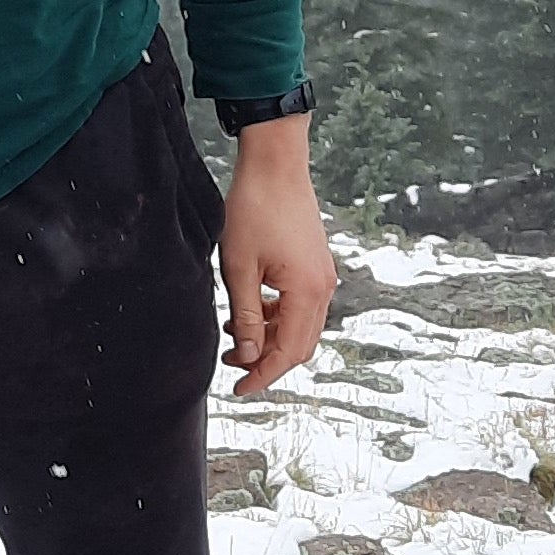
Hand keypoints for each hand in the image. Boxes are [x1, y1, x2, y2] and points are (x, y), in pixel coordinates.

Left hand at [218, 115, 335, 395]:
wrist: (275, 165)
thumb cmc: (254, 210)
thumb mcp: (238, 269)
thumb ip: (244, 317)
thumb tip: (246, 356)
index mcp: (307, 292)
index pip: (288, 352)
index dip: (263, 376)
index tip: (238, 389)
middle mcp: (323, 288)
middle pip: (300, 345)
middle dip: (266, 360)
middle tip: (232, 365)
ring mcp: (322, 276)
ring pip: (299, 326)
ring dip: (269, 337)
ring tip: (232, 334)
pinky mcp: (315, 265)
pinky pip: (300, 306)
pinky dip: (276, 317)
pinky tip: (247, 310)